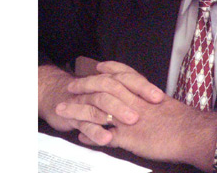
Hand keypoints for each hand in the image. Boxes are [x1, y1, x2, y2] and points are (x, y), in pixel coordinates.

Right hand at [38, 61, 164, 143]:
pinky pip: (85, 123)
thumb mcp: (113, 95)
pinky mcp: (75, 116)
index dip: (144, 86)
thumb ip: (131, 96)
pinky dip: (96, 131)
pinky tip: (106, 138)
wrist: (57, 97)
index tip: (159, 97)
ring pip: (101, 102)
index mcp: (111, 81)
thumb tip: (158, 103)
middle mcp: (99, 87)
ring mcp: (86, 100)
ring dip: (117, 111)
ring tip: (132, 120)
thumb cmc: (92, 99)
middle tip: (149, 107)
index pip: (129, 78)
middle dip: (132, 97)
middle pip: (115, 86)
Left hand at [81, 61, 216, 170]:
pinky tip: (80, 136)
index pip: (122, 75)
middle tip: (72, 86)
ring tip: (64, 110)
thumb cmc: (185, 121)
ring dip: (79, 110)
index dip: (108, 70)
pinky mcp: (128, 137)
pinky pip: (103, 135)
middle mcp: (134, 102)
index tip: (98, 66)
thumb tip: (148, 102)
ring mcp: (129, 119)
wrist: (192, 134)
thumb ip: (152, 103)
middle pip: (103, 89)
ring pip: (98, 110)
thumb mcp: (167, 106)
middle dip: (85, 86)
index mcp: (144, 93)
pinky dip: (90, 135)